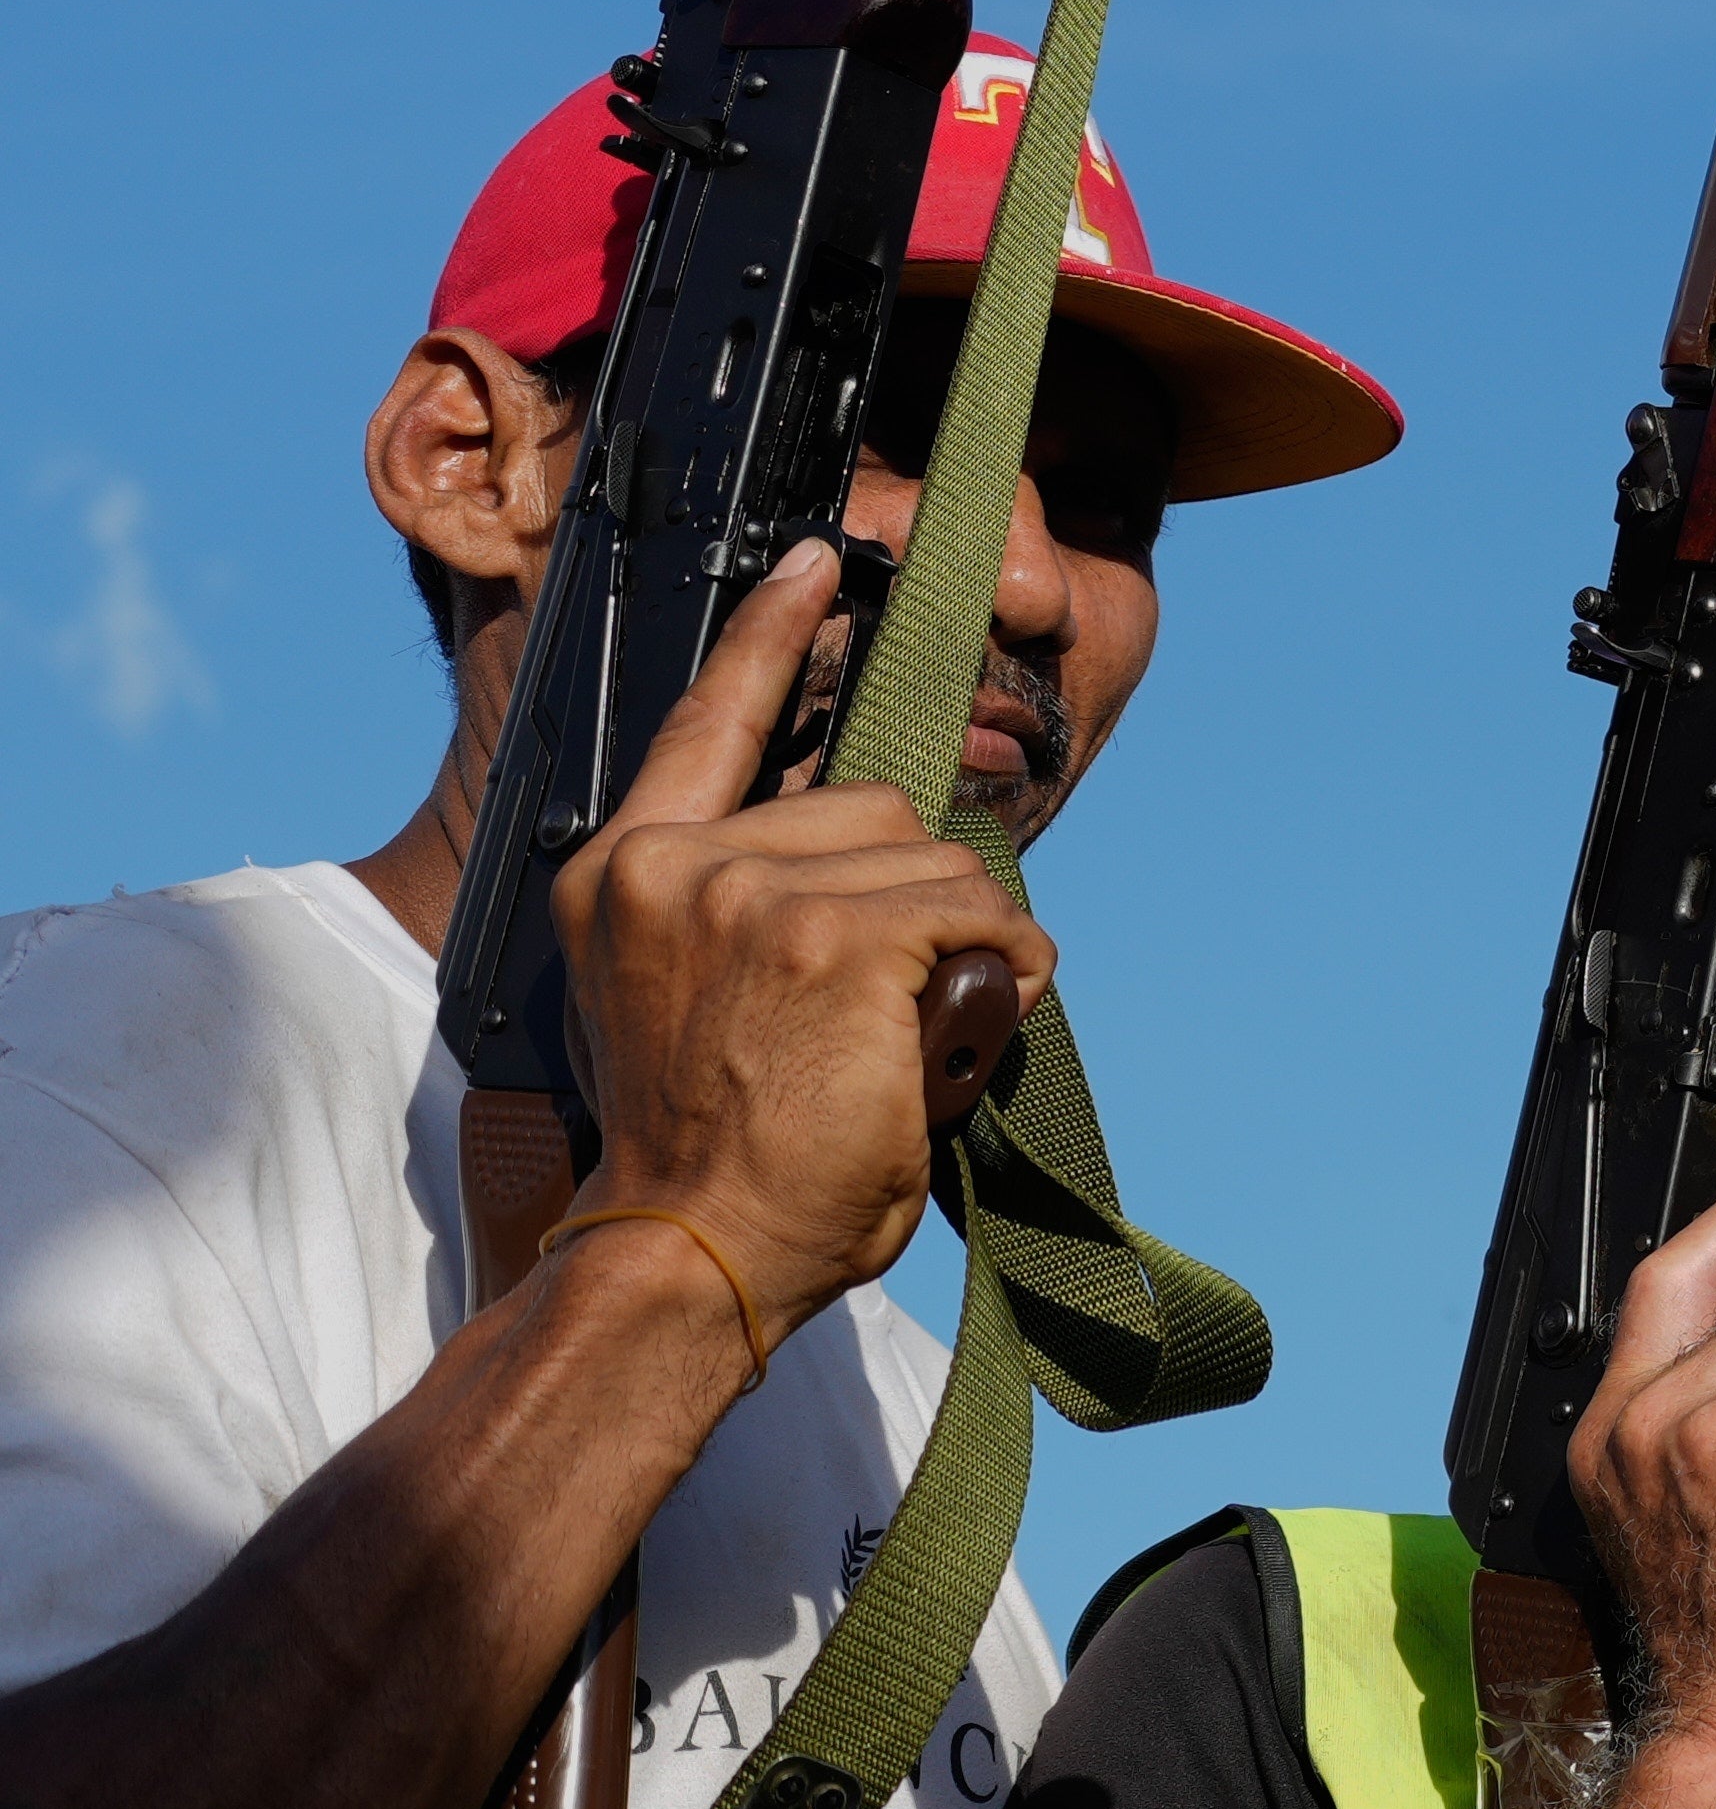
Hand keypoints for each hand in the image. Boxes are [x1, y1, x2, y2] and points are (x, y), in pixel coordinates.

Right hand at [556, 540, 1051, 1336]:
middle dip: (912, 900)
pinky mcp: (834, 938)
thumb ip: (739, 908)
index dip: (771, 635)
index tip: (816, 561)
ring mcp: (751, 894)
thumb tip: (869, 864)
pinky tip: (948, 1044)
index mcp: (622, 871)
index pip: (707, 719)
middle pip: (870, 809)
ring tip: (896, 1044)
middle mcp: (674, 865)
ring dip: (958, 950)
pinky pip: (980, 921)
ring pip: (939, 867)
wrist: (687, 1247)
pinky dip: (1000, 979)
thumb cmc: (707, 1149)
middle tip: (872, 1014)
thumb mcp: (683, 995)